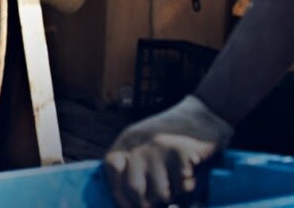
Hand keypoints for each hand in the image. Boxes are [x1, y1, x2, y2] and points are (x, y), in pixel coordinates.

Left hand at [105, 95, 232, 206]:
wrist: (203, 114)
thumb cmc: (171, 136)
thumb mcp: (142, 143)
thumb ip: (132, 165)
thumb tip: (128, 203)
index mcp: (126, 142)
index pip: (111, 171)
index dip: (120, 193)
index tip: (133, 205)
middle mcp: (139, 144)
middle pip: (134, 189)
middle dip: (147, 203)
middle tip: (161, 200)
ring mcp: (159, 148)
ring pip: (161, 193)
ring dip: (172, 194)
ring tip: (177, 180)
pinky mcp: (181, 152)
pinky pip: (183, 186)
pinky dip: (189, 186)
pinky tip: (190, 173)